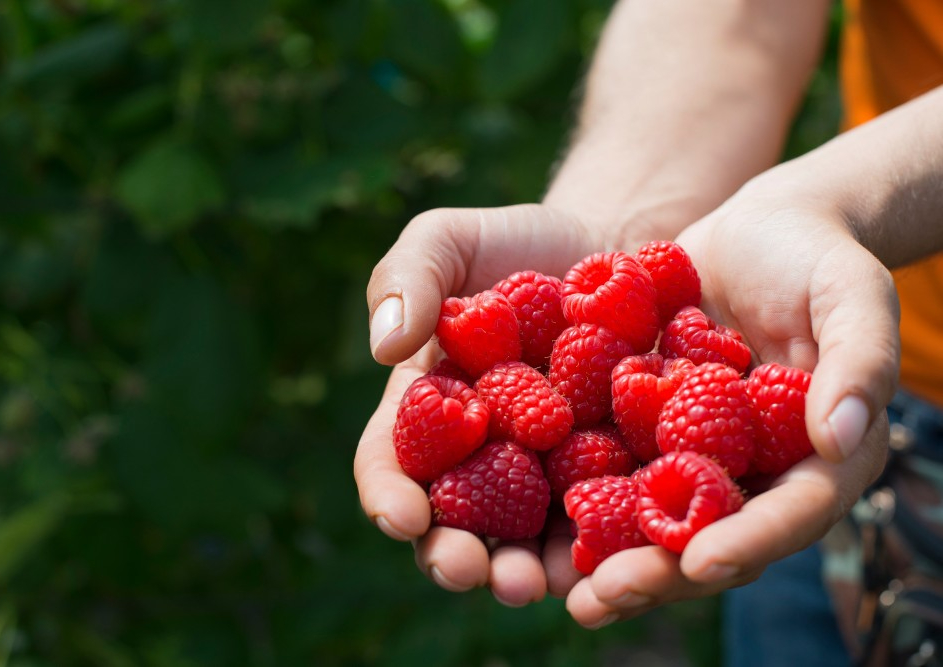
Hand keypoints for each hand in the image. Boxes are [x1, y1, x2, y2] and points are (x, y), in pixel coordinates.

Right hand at [355, 204, 613, 605]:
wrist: (612, 244)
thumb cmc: (517, 244)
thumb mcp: (450, 239)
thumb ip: (407, 276)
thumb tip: (384, 346)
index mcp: (429, 410)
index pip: (391, 464)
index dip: (389, 495)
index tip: (404, 516)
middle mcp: (481, 456)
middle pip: (455, 522)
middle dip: (455, 555)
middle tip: (470, 569)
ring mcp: (547, 473)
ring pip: (526, 539)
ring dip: (525, 571)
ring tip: (535, 583)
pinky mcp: (611, 474)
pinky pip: (603, 522)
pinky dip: (601, 548)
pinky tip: (611, 560)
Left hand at [565, 186, 899, 626]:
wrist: (752, 231)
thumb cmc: (815, 255)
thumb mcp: (852, 293)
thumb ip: (860, 360)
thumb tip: (841, 437)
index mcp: (817, 457)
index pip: (789, 514)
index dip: (747, 542)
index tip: (700, 564)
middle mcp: (753, 470)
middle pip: (710, 536)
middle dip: (658, 571)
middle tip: (603, 596)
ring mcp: (695, 454)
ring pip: (652, 518)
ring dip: (608, 554)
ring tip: (559, 586)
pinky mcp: (645, 429)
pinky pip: (611, 469)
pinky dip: (576, 497)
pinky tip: (529, 520)